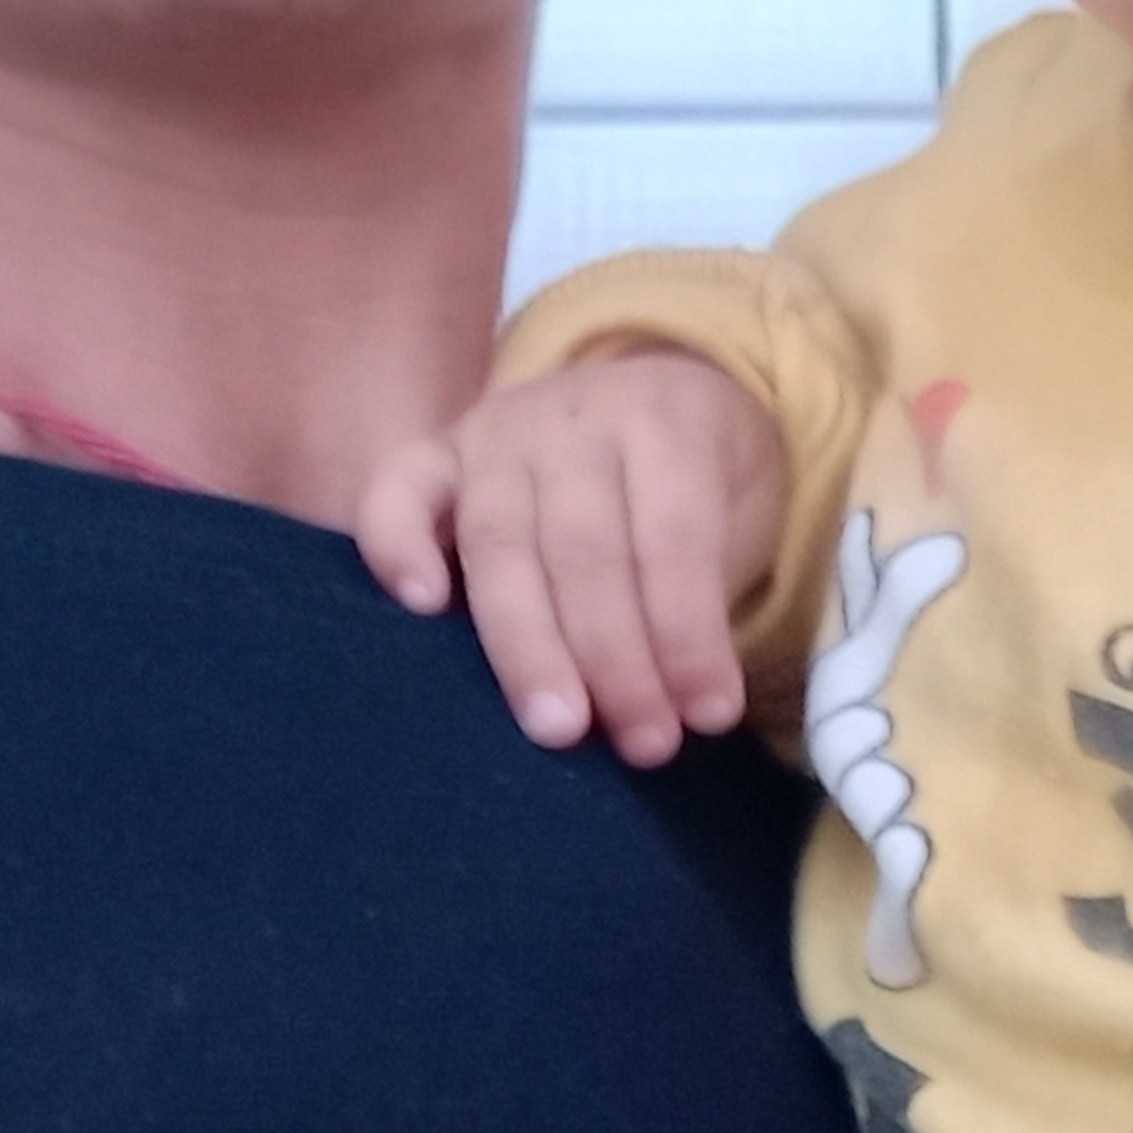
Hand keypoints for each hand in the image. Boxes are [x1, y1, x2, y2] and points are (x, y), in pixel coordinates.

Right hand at [355, 353, 786, 766]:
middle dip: (614, 656)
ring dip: (528, 646)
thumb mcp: (735, 509)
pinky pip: (399, 489)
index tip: (709, 715)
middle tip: (642, 743)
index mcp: (666, 419)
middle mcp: (574, 418)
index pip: (674, 533)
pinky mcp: (434, 451)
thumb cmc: (697, 480)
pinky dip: (398, 545)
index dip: (690, 630)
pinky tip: (422, 607)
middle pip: (584, 546)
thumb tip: (680, 710)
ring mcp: (496, 431)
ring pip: (500, 542)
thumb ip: (702, 591)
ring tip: (558, 728)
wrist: (647, 390)